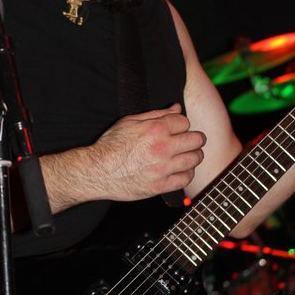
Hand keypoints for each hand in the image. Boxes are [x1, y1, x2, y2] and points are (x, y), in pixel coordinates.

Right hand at [90, 104, 204, 200]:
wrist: (97, 170)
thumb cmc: (111, 144)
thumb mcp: (130, 121)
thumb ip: (156, 114)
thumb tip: (176, 108)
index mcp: (155, 129)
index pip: (185, 122)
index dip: (182, 124)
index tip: (179, 129)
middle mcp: (162, 148)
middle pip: (196, 140)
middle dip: (196, 138)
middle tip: (192, 141)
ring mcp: (162, 168)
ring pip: (194, 159)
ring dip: (194, 155)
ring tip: (188, 155)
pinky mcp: (160, 186)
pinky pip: (185, 179)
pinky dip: (187, 173)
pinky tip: (181, 170)